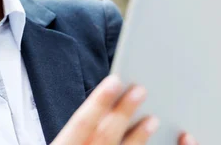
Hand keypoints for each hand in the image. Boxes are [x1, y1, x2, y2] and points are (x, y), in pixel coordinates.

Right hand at [51, 75, 198, 144]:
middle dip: (123, 112)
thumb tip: (104, 108)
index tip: (114, 81)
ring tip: (153, 120)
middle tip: (141, 90)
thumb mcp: (67, 143)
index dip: (97, 101)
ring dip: (138, 137)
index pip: (81, 123)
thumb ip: (79, 132)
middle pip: (104, 136)